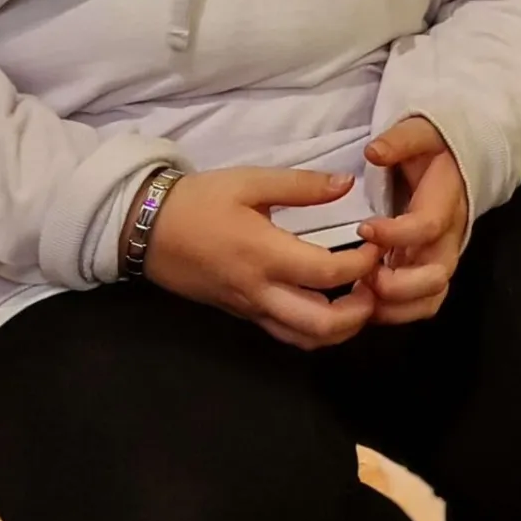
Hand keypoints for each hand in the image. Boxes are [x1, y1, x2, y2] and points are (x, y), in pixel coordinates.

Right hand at [135, 168, 380, 348]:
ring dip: (342, 328)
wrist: (143, 228)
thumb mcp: (249, 181)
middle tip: (377, 284)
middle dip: (361, 313)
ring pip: (305, 339)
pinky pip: (286, 335)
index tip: (377, 245)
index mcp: (264, 254)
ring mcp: (250, 308)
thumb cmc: (197, 201)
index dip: (363, 264)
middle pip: (322, 325)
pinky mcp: (242, 314)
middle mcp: (259, 291)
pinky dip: (316, 330)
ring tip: (360, 299)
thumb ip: (301, 185)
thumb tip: (346, 185)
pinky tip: (331, 306)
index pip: (327, 273)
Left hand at [358, 115, 469, 325]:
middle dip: (397, 285)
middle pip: (436, 275)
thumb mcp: (421, 131)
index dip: (396, 233)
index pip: (428, 226)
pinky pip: (422, 304)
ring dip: (395, 306)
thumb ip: (400, 140)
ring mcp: (441, 257)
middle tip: (362, 276)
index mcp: (446, 201)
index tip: (362, 229)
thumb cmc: (434, 148)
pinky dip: (396, 313)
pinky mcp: (430, 270)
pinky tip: (366, 303)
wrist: (457, 162)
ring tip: (359, 295)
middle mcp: (449, 236)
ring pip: (431, 298)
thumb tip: (374, 152)